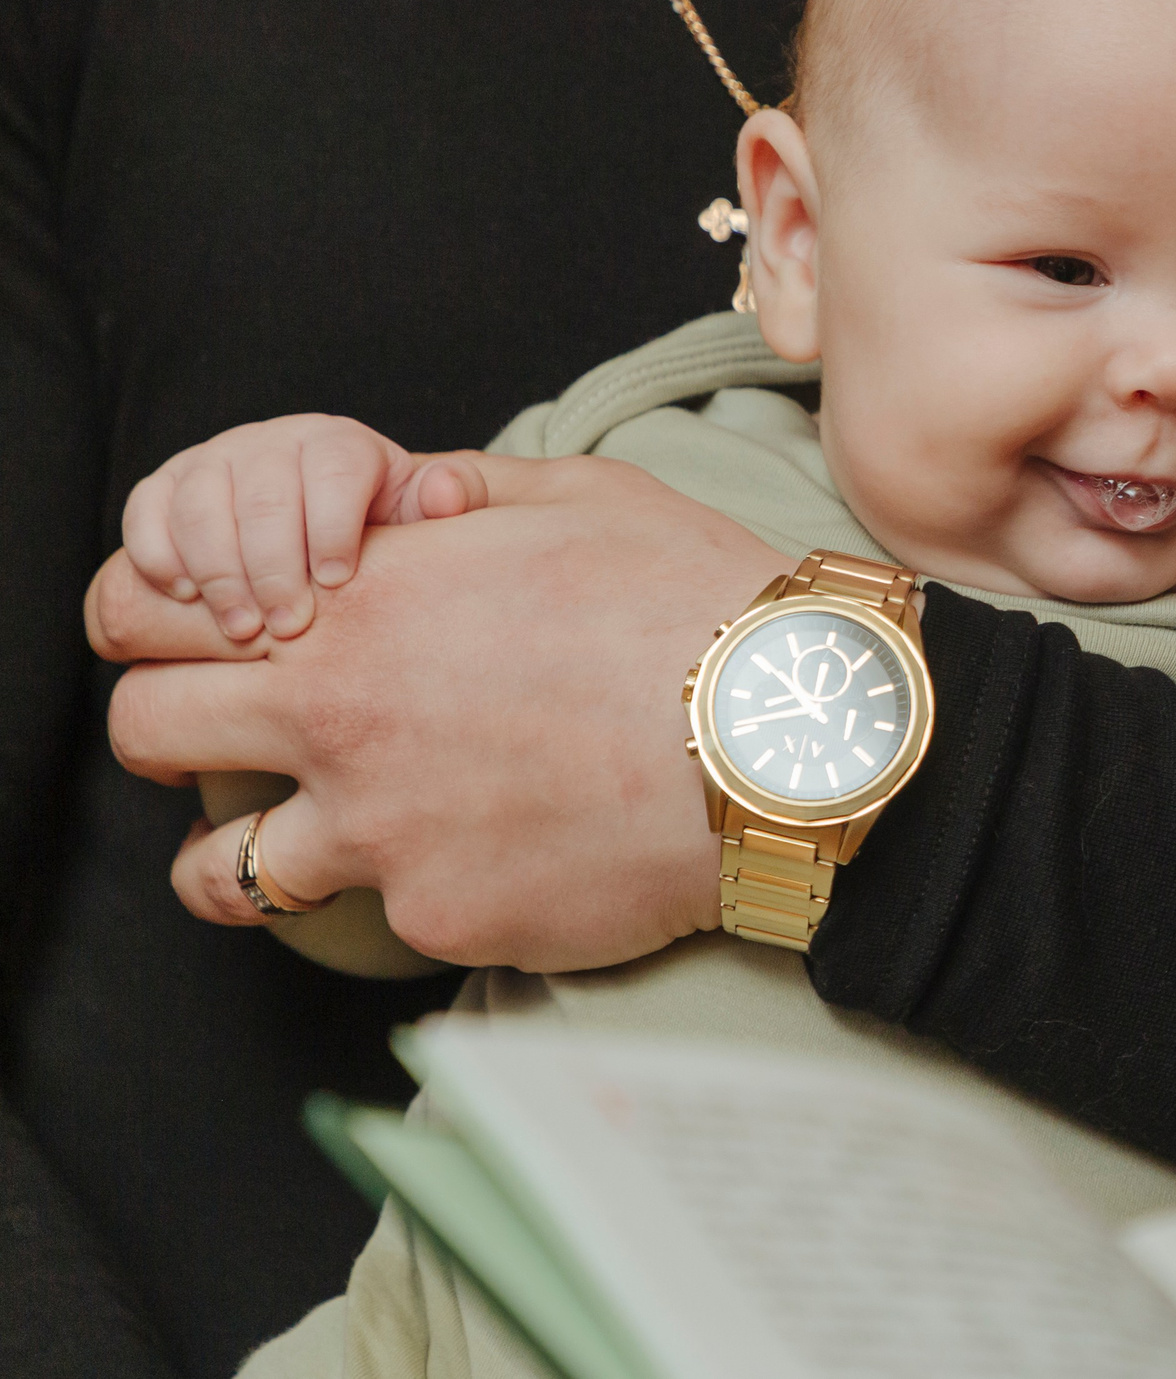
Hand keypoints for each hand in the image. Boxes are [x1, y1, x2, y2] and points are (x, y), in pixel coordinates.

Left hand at [89, 453, 793, 970]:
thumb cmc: (702, 603)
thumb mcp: (582, 496)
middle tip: (226, 736)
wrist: (798, 738)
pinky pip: (381, 918)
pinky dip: (416, 891)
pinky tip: (489, 857)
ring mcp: (384, 835)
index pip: (147, 610)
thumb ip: (460, 492)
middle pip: (144, 733)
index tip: (188, 635)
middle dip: (169, 728)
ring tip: (306, 840)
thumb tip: (407, 501)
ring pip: (215, 873)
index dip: (150, 618)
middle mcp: (343, 721)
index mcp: (361, 602)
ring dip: (236, 853)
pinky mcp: (445, 918)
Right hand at [121, 414, 489, 642]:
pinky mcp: (166, 488)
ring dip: (216, 571)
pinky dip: (156, 552)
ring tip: (242, 628)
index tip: (338, 583)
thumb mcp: (424, 516)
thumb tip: (446, 490)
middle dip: (273, 567)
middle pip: (263, 495)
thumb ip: (451, 498)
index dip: (332, 527)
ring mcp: (215, 461)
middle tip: (288, 627)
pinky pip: (146, 510)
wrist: (327, 529)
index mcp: (339, 443)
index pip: (332, 471)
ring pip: (201, 504)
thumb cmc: (381, 532)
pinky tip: (184, 595)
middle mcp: (272, 442)